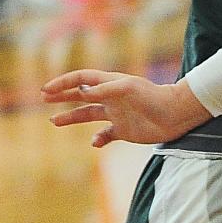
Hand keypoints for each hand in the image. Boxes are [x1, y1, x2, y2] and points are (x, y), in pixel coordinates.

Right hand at [41, 69, 211, 147]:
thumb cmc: (154, 97)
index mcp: (111, 84)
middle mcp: (112, 98)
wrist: (177, 115)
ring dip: (71, 117)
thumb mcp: (129, 88)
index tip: (47, 90)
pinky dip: (97, 139)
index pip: (82, 79)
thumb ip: (105, 90)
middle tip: (44, 99)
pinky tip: (95, 142)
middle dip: (62, 96)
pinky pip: (105, 135)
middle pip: (81, 95)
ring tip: (54, 121)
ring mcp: (117, 114)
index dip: (64, 83)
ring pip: (88, 115)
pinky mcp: (125, 131)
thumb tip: (81, 91)